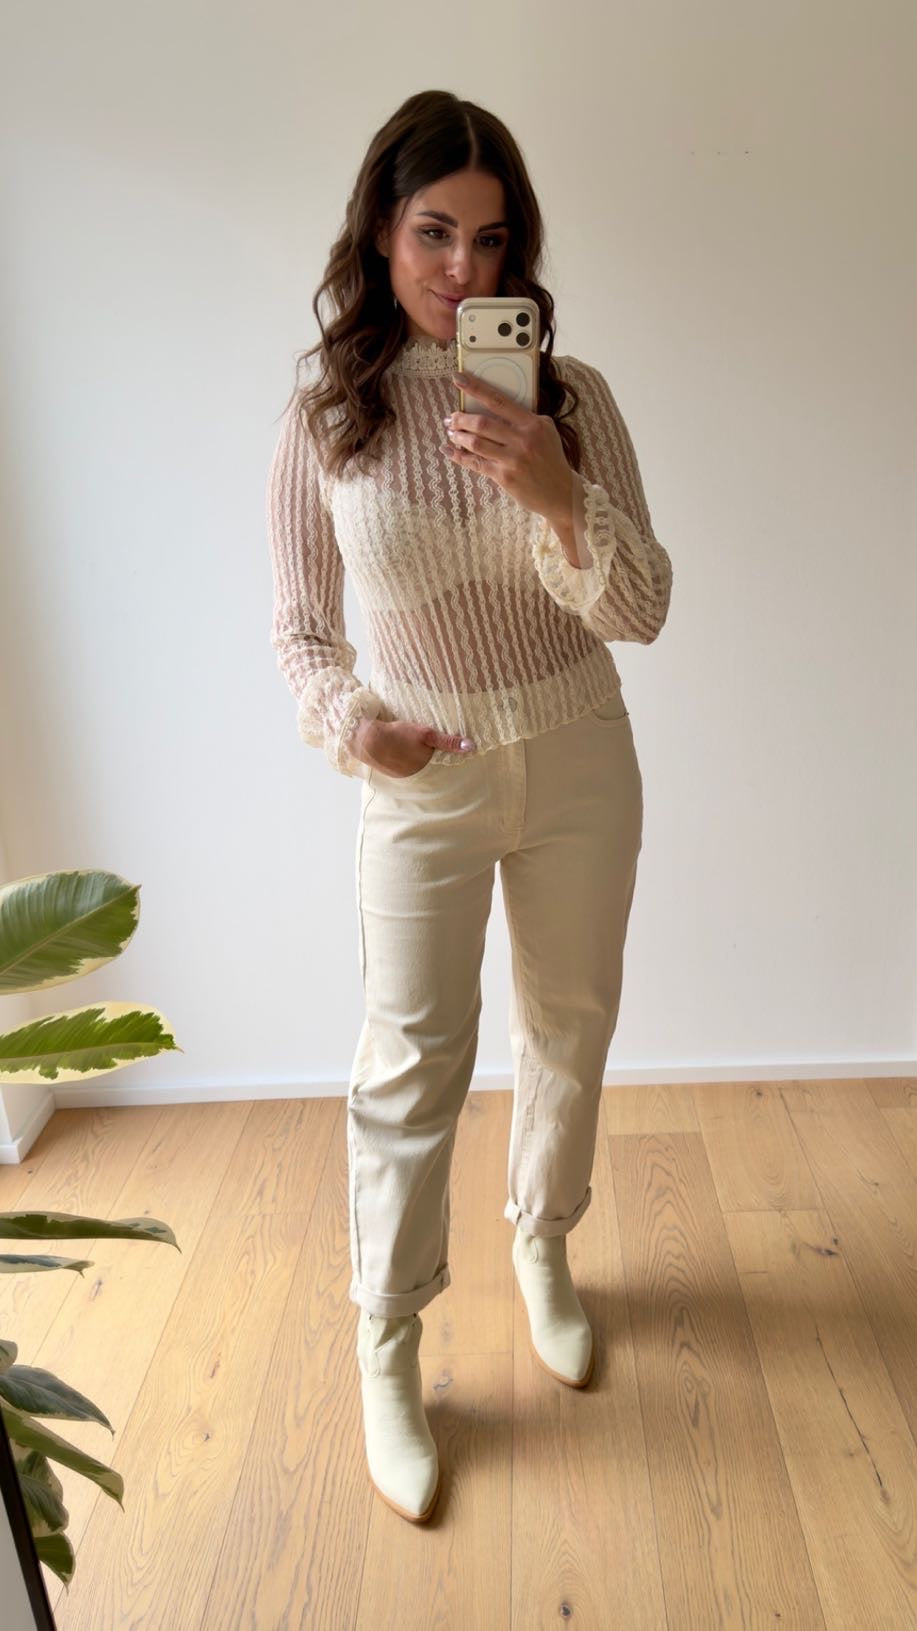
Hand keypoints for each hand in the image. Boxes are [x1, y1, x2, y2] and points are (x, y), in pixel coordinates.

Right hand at [351, 716, 475, 777]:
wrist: (366, 739)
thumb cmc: (398, 735)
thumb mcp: (426, 734)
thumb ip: (449, 742)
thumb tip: (472, 747)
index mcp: (424, 766)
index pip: (440, 764)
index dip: (443, 758)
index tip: (446, 753)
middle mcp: (414, 775)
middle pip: (426, 767)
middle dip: (428, 761)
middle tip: (429, 750)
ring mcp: (400, 774)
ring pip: (413, 768)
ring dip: (414, 761)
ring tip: (413, 750)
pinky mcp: (388, 771)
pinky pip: (400, 767)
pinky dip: (402, 760)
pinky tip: (399, 752)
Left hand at [443, 370, 575, 528]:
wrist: (560, 492)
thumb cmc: (550, 459)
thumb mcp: (546, 432)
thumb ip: (525, 418)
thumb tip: (494, 406)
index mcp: (533, 424)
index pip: (499, 401)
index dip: (476, 388)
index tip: (458, 379)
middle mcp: (523, 440)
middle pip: (482, 423)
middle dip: (461, 419)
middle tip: (451, 418)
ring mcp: (513, 460)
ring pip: (476, 443)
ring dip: (458, 436)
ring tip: (451, 433)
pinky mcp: (505, 477)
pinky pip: (476, 464)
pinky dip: (459, 456)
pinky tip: (448, 451)